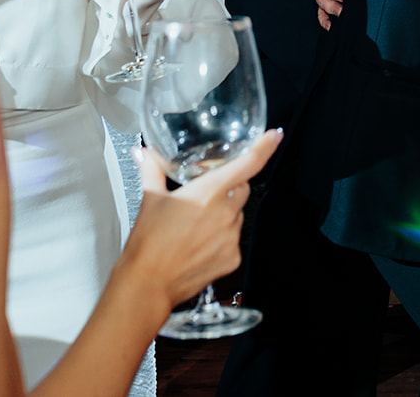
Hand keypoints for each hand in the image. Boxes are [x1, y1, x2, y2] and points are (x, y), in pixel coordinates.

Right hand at [123, 128, 282, 310]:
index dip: (265, 146)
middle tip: (207, 195)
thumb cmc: (148, 245)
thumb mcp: (150, 200)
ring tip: (195, 226)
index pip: (248, 163)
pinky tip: (200, 243)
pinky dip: (222, 238)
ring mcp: (231, 236)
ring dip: (224, 214)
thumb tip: (145, 154)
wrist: (148, 284)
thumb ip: (151, 171)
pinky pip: (234, 239)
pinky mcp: (232, 257)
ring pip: (238, 215)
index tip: (274, 136)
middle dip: (230, 187)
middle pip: (242, 188)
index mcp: (209, 192)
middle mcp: (225, 213)